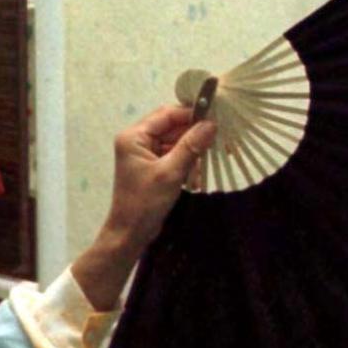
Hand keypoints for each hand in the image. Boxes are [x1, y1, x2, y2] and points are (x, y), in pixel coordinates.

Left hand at [72, 105, 216, 311]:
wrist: (130, 233)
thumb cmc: (145, 203)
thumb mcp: (171, 173)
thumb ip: (191, 147)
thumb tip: (210, 125)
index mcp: (134, 136)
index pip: (166, 114)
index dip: (190, 114)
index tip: (214, 118)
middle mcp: (137, 140)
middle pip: (171, 127)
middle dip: (193, 136)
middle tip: (217, 142)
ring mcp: (145, 154)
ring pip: (175, 143)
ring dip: (192, 153)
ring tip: (204, 166)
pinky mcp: (153, 168)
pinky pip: (174, 157)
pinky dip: (187, 165)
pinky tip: (196, 177)